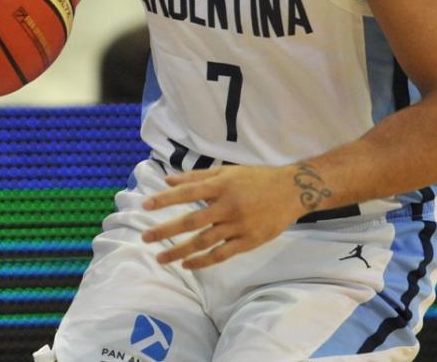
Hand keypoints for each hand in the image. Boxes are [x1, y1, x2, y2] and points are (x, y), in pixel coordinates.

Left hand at [140, 163, 330, 269]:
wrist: (291, 190)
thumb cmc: (256, 178)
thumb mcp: (227, 171)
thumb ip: (197, 176)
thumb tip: (168, 180)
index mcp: (222, 185)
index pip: (188, 192)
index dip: (166, 199)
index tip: (146, 205)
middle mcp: (228, 206)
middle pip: (192, 221)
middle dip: (166, 230)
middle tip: (145, 238)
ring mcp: (238, 226)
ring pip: (204, 242)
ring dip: (180, 251)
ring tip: (161, 258)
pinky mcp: (248, 241)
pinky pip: (221, 255)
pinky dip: (202, 261)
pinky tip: (187, 264)